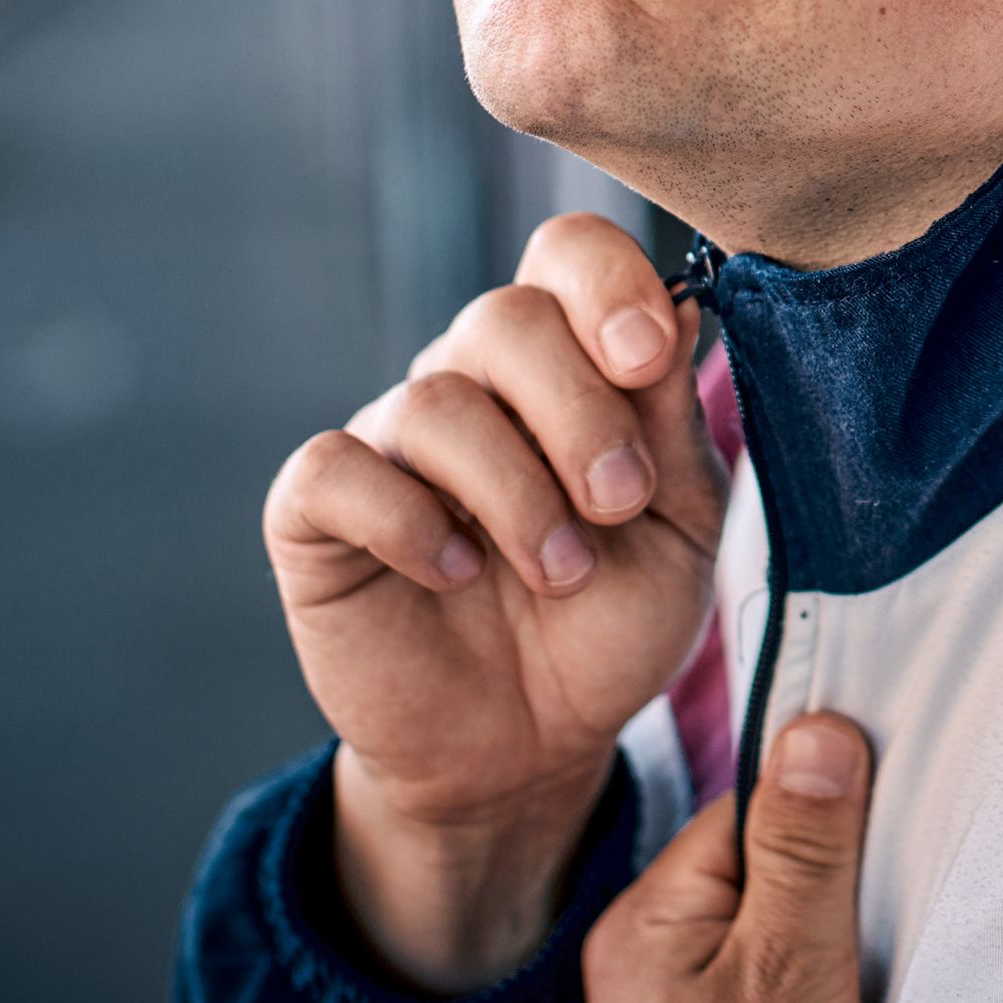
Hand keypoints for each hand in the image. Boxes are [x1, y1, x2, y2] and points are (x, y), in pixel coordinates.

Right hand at [262, 213, 728, 989]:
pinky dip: (408, 521)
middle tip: (618, 500)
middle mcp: (472, 383)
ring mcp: (391, 441)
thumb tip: (684, 305)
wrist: (532, 747)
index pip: (566, 254)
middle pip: (505, 316)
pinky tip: (455, 573)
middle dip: (578, 409)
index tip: (649, 357)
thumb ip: (675, 421)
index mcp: (567, 364)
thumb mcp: (680, 529)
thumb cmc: (609, 624)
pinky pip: (340, 469)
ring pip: (436, 401)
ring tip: (560, 573)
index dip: (605, 282)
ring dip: (516, 493)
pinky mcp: (318, 512)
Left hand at [585, 716, 879, 1002]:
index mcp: (648, 917)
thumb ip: (805, 853)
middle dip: (836, 879)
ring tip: (868, 976)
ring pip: (782, 924)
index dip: (825, 808)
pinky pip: (782, 980)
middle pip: (768, 861)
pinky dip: (829, 987)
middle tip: (881, 918)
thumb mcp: (789, 975)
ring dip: (838, 939)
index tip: (888, 824)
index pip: (749, 806)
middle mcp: (652, 953)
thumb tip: (817, 726)